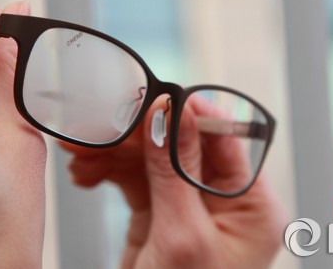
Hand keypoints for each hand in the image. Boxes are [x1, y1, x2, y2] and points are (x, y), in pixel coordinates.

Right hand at [65, 96, 285, 267]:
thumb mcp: (182, 236)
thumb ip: (175, 170)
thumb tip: (171, 109)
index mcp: (252, 206)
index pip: (224, 140)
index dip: (188, 113)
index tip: (152, 96)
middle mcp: (224, 201)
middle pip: (181, 143)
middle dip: (137, 134)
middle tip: (99, 125)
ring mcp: (188, 206)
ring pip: (152, 157)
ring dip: (113, 151)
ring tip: (80, 155)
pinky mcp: (158, 213)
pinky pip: (133, 177)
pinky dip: (107, 171)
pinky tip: (85, 174)